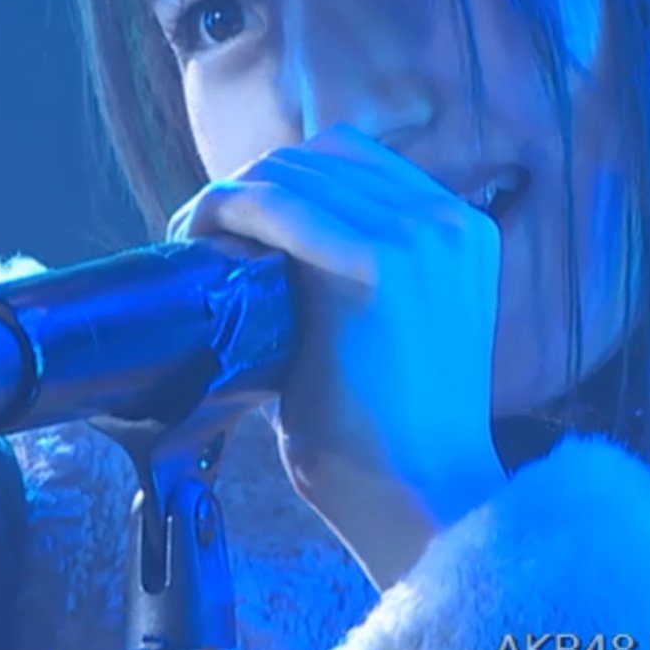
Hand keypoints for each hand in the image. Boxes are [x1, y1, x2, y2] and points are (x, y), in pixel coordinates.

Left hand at [167, 125, 508, 587]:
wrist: (421, 493)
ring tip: (192, 242)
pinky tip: (197, 240)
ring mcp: (419, 233)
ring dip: (228, 195)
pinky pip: (277, 204)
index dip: (279, 179)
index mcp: (458, 228)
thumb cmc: (385, 431)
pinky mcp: (379, 260)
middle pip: (315, 156)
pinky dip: (225, 209)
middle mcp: (447, 217)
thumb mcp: (378, 327)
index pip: (348, 159)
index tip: (232, 225)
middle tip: (198, 236)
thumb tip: (257, 241)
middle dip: (248, 185)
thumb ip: (340, 273)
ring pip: (290, 170)